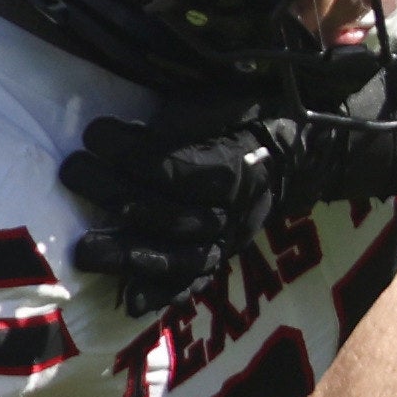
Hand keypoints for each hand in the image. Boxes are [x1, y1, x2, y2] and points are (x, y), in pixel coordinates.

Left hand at [65, 96, 396, 319]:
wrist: (325, 151)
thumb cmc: (275, 110)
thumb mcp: (242, 94)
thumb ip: (196, 110)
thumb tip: (150, 120)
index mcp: (247, 164)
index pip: (184, 167)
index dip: (137, 154)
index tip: (96, 131)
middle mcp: (241, 209)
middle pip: (173, 212)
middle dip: (116, 193)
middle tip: (71, 171)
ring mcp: (234, 237)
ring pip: (180, 255)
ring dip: (130, 254)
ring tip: (82, 250)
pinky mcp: (227, 254)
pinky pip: (196, 280)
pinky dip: (164, 293)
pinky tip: (128, 303)